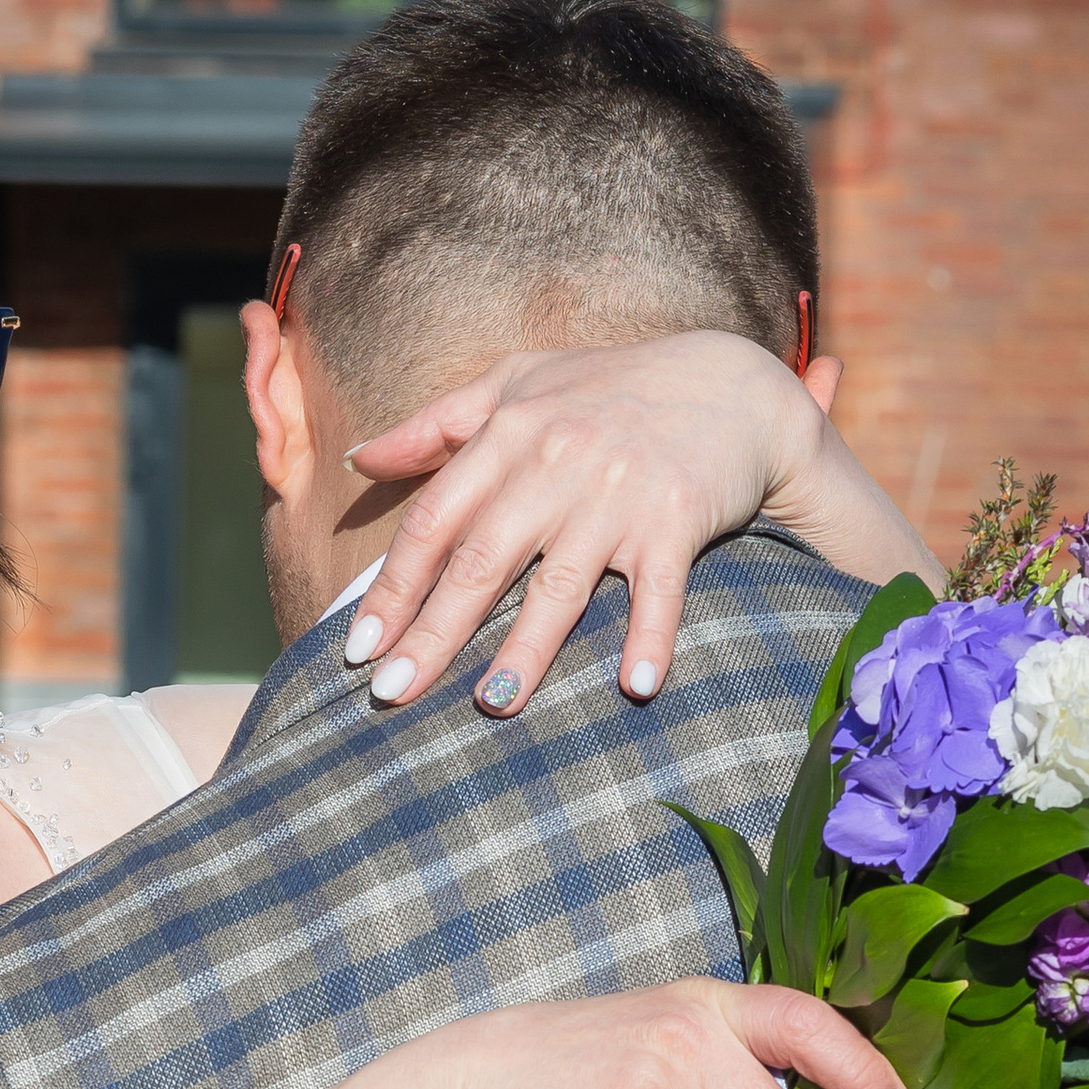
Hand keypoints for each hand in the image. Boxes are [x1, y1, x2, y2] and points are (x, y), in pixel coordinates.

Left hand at [341, 331, 941, 715]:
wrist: (730, 384)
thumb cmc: (610, 389)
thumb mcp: (517, 385)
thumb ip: (436, 424)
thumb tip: (360, 460)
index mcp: (508, 434)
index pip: (434, 522)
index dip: (393, 588)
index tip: (358, 648)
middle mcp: (556, 464)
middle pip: (481, 562)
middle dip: (432, 634)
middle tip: (391, 695)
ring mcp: (617, 494)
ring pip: (561, 585)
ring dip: (526, 649)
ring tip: (491, 705)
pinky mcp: (677, 518)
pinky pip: (660, 589)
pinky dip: (651, 636)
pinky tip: (636, 687)